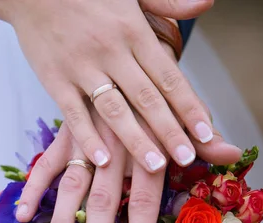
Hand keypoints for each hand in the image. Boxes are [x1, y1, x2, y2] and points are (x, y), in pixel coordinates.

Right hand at [4, 0, 217, 172]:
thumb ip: (167, 3)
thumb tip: (206, 3)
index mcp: (133, 31)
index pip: (168, 76)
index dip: (189, 106)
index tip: (207, 134)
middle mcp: (110, 50)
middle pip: (146, 98)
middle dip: (170, 131)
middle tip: (187, 159)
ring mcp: (81, 67)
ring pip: (114, 110)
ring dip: (136, 140)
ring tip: (156, 166)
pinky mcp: (55, 80)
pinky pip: (74, 114)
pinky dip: (88, 138)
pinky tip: (104, 160)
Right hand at [17, 110, 240, 222]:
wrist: (123, 45)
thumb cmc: (156, 89)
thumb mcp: (180, 110)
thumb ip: (202, 138)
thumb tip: (234, 152)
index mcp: (147, 146)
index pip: (144, 201)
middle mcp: (116, 147)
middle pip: (103, 201)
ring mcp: (88, 140)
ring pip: (72, 187)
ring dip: (61, 222)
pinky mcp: (66, 132)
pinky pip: (48, 164)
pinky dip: (34, 187)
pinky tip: (23, 214)